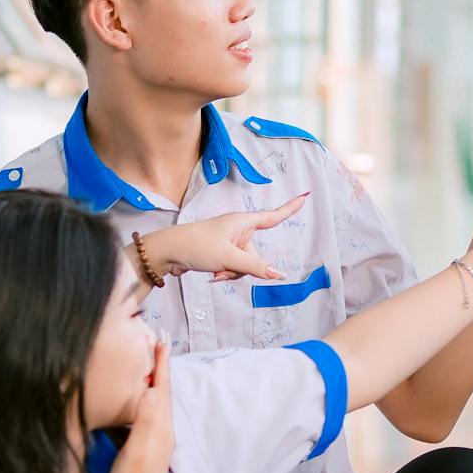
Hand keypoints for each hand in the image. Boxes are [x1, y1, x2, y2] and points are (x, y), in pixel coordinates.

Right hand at [106, 339, 174, 472]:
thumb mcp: (138, 449)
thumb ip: (145, 420)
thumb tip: (152, 390)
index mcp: (162, 427)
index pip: (163, 389)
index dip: (162, 365)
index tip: (163, 340)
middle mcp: (163, 430)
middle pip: (163, 392)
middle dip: (160, 368)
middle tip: (157, 344)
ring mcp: (157, 439)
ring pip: (157, 402)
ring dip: (154, 381)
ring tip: (148, 364)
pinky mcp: (148, 446)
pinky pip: (150, 413)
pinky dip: (146, 398)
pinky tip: (139, 398)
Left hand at [146, 196, 305, 281]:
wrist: (167, 252)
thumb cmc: (197, 246)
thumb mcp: (229, 258)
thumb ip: (255, 267)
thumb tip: (278, 275)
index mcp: (242, 222)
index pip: (273, 216)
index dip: (290, 208)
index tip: (305, 197)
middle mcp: (238, 230)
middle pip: (256, 254)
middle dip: (244, 267)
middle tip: (224, 267)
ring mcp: (230, 242)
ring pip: (245, 265)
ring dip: (233, 273)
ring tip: (215, 271)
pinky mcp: (221, 252)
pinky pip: (234, 268)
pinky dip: (225, 273)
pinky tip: (211, 275)